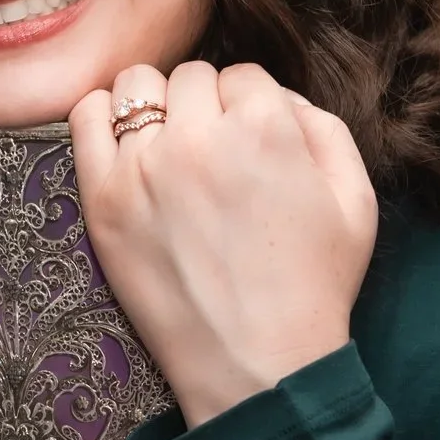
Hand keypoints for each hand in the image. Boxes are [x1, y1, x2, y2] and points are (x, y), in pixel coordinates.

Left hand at [69, 62, 377, 427]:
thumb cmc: (312, 286)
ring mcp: (144, 167)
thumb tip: (277, 96)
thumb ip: (323, 128)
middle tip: (214, 157)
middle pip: (191, 78)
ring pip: (136, 86)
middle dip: (206, 107)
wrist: (257, 363)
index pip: (243, 76)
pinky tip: (125, 146)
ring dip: (155, 106)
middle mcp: (200, 137)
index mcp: (266, 128)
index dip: (250, 109)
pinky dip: (101, 117)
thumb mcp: (355, 200)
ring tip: (169, 148)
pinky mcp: (103, 200)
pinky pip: (84, 118)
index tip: (249, 148)